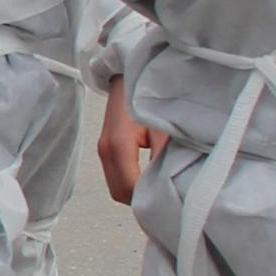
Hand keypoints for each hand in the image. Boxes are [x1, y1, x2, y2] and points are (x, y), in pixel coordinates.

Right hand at [96, 86, 166, 206]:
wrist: (128, 73)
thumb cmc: (149, 95)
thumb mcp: (163, 126)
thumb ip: (163, 157)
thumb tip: (170, 187)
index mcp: (118, 145)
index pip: (129, 188)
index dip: (148, 200)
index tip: (172, 202)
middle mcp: (106, 150)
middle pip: (120, 193)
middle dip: (142, 201)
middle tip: (170, 199)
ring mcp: (103, 151)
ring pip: (117, 188)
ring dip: (137, 193)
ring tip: (162, 190)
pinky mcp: (107, 150)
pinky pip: (118, 178)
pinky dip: (133, 184)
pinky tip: (152, 179)